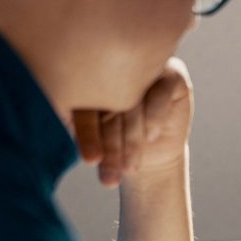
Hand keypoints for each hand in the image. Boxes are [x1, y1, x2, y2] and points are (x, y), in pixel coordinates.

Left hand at [72, 58, 193, 187]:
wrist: (154, 153)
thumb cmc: (116, 144)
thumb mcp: (94, 140)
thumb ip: (80, 127)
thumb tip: (67, 127)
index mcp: (89, 76)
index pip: (84, 102)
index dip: (87, 133)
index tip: (91, 161)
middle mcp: (117, 66)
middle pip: (111, 101)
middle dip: (111, 142)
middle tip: (111, 174)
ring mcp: (146, 68)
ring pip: (135, 100)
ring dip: (132, 137)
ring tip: (130, 167)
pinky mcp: (173, 73)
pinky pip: (160, 93)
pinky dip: (154, 116)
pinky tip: (150, 136)